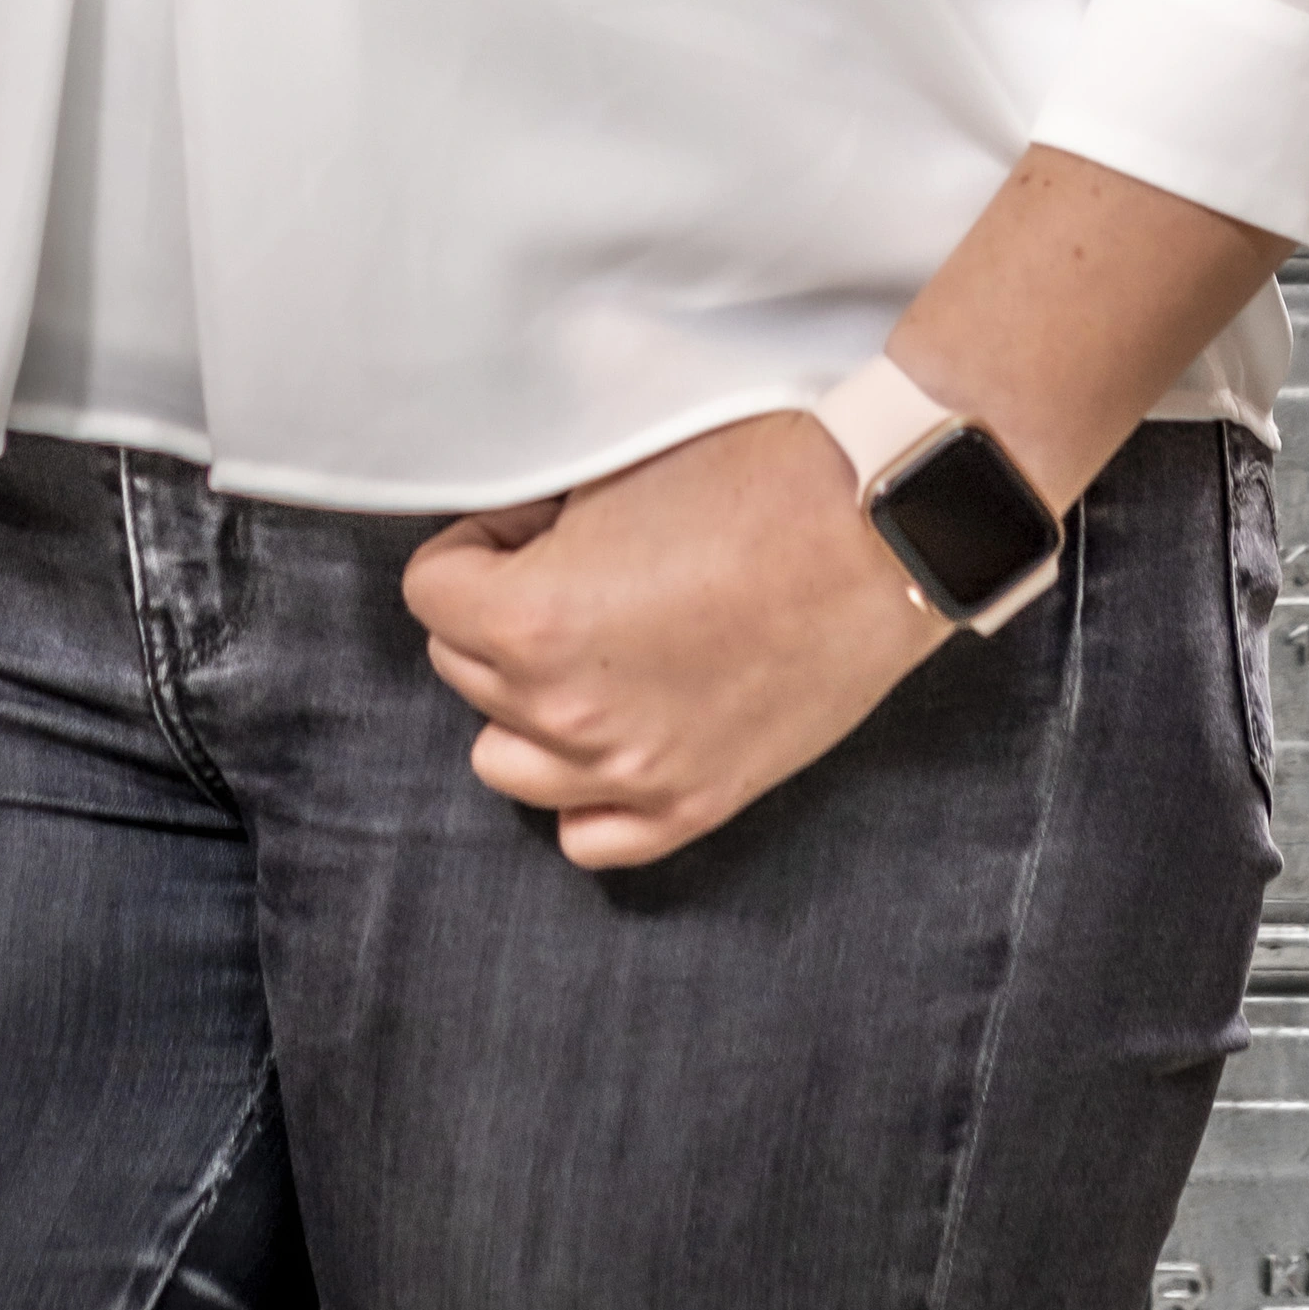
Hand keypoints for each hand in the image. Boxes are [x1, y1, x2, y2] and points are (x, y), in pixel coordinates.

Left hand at [401, 408, 943, 872]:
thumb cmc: (755, 479)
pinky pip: (588, 835)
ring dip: (526, 701)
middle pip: (463, 669)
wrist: (879, 524)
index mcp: (532, 623)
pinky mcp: (697, 803)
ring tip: (590, 645)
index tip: (526, 525)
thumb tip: (510, 544)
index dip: (476, 545)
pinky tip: (616, 725)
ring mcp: (631, 773)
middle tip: (573, 563)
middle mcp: (565, 714)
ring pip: (504, 759)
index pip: (429, 592)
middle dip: (500, 612)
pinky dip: (582, 788)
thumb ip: (537, 526)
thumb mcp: (611, 473)